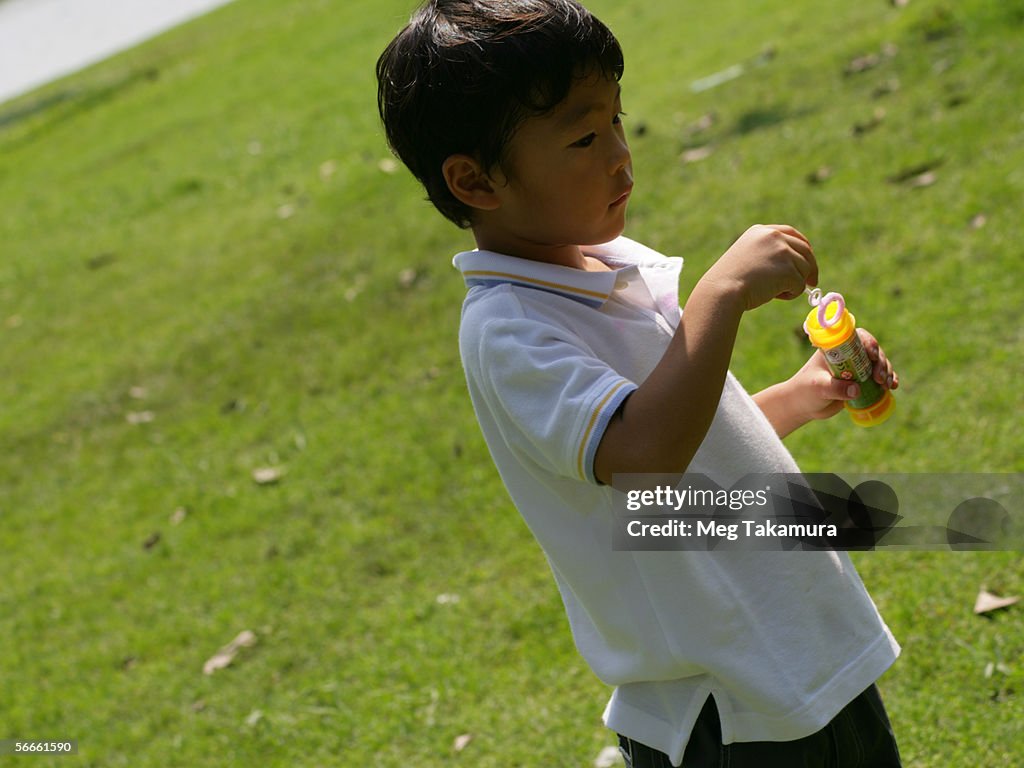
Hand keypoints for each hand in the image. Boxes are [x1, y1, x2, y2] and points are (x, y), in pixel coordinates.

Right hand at [702, 224, 818, 311]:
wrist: (722, 290)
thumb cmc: (729, 281)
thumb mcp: (746, 256)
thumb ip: (767, 253)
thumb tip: (794, 264)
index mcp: (760, 231)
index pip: (791, 233)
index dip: (803, 246)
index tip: (808, 258)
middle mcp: (773, 237)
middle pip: (805, 250)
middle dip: (810, 267)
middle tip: (812, 282)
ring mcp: (782, 252)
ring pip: (804, 270)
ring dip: (794, 284)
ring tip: (772, 292)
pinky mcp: (788, 270)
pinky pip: (800, 285)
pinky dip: (791, 294)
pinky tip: (772, 296)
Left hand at [787, 329, 899, 424]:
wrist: (803, 406)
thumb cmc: (806, 391)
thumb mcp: (818, 388)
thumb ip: (836, 388)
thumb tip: (857, 389)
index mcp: (836, 349)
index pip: (857, 337)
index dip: (869, 343)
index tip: (872, 356)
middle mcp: (848, 355)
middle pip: (872, 350)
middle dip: (881, 362)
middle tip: (878, 378)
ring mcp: (856, 368)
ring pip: (879, 363)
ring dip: (886, 371)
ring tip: (886, 385)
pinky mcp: (861, 381)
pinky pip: (879, 377)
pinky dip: (888, 379)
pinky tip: (893, 386)